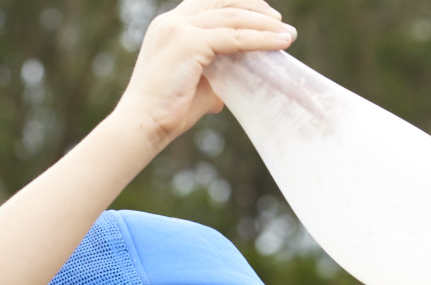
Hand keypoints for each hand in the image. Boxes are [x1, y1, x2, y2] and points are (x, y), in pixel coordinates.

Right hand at [112, 0, 295, 149]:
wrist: (142, 125)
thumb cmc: (166, 112)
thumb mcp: (194, 86)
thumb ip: (215, 77)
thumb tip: (237, 85)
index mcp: (170, 26)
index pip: (209, 4)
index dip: (239, 6)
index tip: (264, 16)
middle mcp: (172, 21)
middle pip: (223, 2)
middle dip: (255, 9)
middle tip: (280, 23)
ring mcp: (179, 29)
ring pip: (232, 18)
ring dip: (264, 24)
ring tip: (288, 35)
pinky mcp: (189, 43)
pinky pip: (233, 38)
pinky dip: (260, 39)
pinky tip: (279, 43)